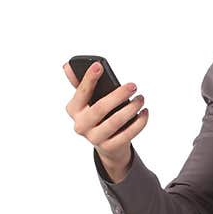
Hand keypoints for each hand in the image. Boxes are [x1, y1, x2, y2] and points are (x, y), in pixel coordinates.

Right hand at [62, 60, 148, 177]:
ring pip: (115, 121)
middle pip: (100, 108)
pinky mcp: (109, 147)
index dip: (89, 78)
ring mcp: (94, 138)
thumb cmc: (99, 116)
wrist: (108, 144)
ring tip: (141, 99)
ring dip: (131, 108)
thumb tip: (67, 66)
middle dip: (118, 95)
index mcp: (74, 109)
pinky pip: (127, 134)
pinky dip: (139, 123)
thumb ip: (81, 83)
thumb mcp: (89, 100)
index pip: (81, 92)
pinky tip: (144, 113)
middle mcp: (80, 125)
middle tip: (133, 86)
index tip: (99, 65)